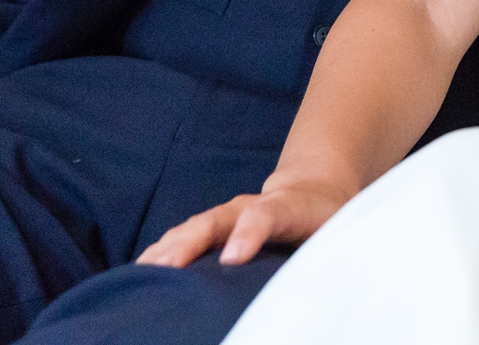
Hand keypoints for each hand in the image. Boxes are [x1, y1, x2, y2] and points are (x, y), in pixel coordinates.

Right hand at [135, 179, 351, 267]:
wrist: (311, 188)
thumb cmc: (323, 218)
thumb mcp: (336, 229)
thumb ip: (327, 249)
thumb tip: (325, 290)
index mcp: (285, 208)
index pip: (266, 216)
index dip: (249, 234)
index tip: (233, 259)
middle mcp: (250, 207)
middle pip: (218, 220)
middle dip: (191, 241)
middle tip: (168, 266)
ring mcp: (228, 214)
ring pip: (195, 227)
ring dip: (169, 247)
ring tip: (144, 271)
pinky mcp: (214, 225)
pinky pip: (185, 237)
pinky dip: (163, 252)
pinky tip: (142, 271)